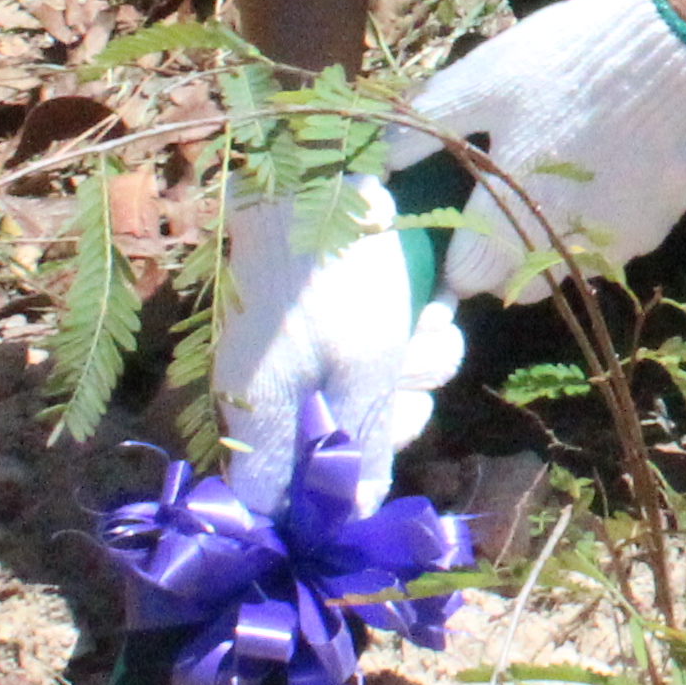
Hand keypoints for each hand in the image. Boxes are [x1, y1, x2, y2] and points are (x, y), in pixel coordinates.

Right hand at [209, 178, 462, 509]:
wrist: (318, 170)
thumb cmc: (336, 271)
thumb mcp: (363, 363)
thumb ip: (357, 441)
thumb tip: (351, 514)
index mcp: (258, 416)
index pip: (267, 505)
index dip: (315, 511)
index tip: (359, 493)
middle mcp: (276, 395)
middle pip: (346, 454)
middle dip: (396, 415)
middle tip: (406, 372)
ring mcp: (308, 360)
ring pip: (383, 398)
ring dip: (418, 363)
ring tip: (420, 317)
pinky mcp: (338, 328)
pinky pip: (390, 355)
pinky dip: (415, 331)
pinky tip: (427, 298)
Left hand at [392, 0, 685, 299]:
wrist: (664, 50)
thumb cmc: (560, 66)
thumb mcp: (482, 81)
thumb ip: (431, 123)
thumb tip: (382, 158)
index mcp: (510, 221)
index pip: (469, 276)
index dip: (458, 258)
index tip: (458, 232)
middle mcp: (566, 246)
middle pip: (525, 286)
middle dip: (510, 262)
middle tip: (508, 208)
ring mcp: (622, 239)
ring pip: (581, 264)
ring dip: (565, 241)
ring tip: (566, 184)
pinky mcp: (664, 218)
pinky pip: (629, 232)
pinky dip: (616, 213)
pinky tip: (618, 164)